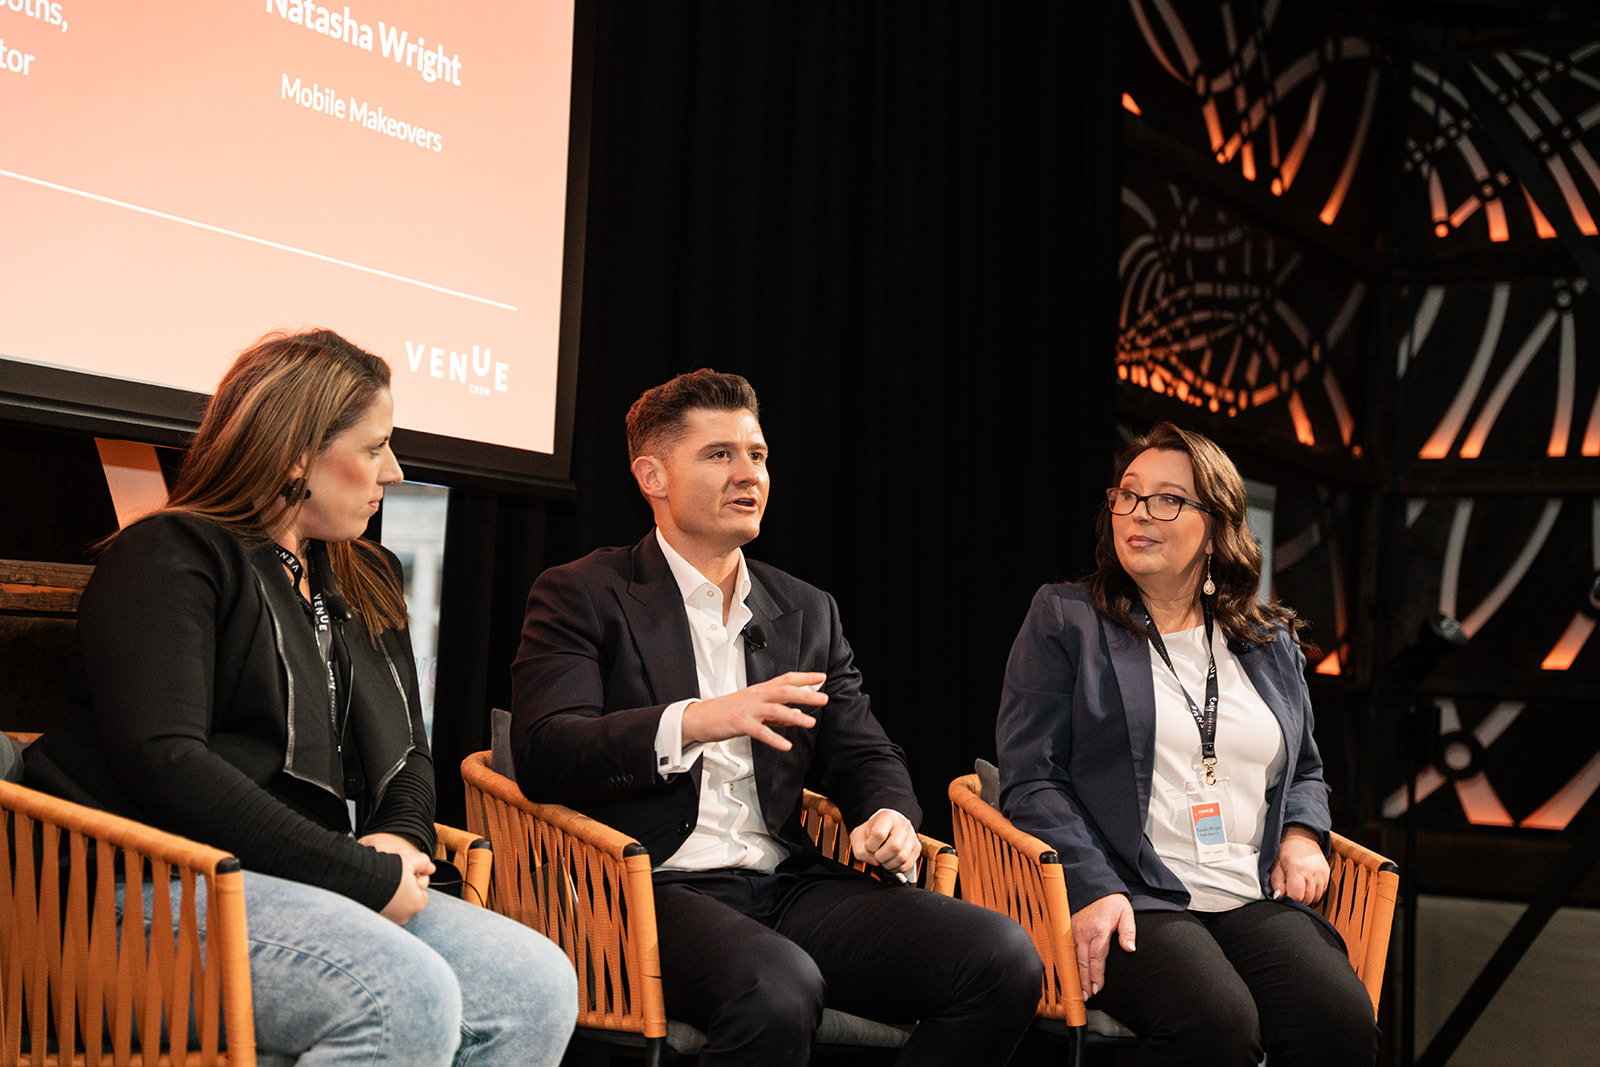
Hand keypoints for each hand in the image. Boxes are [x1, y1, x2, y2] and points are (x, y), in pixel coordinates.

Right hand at [362, 832, 434, 925]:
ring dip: (391, 897)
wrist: (359, 881)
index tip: (405, 874)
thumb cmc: (389, 872)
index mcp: (418, 904)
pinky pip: (383, 912)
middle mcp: (405, 917)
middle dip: (403, 891)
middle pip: (408, 901)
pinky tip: (373, 892)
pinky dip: (380, 904)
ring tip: (382, 885)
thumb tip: (431, 867)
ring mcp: (389, 921)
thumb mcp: (410, 861)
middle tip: (393, 878)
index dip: (415, 881)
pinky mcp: (376, 921)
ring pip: (395, 907)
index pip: (422, 893)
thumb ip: (424, 863)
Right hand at [680, 672, 827, 750]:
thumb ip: (771, 712)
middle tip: (823, 699)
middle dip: (805, 694)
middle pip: (784, 690)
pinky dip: (774, 738)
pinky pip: (760, 731)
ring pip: (775, 708)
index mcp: (759, 690)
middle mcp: (755, 696)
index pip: (785, 679)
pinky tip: (786, 745)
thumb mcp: (750, 708)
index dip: (804, 677)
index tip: (821, 677)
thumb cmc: (724, 712)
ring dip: (794, 715)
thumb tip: (790, 717)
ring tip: (810, 722)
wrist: (698, 718)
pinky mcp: (739, 723)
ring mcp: (747, 709)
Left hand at [848, 809, 921, 876]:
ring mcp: (912, 837)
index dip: (870, 846)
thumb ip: (860, 850)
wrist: (886, 828)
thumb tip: (874, 861)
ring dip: (888, 864)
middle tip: (876, 856)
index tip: (869, 847)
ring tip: (883, 859)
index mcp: (887, 817)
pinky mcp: (916, 848)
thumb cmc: (872, 832)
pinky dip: (895, 868)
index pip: (879, 834)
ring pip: (902, 858)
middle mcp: (902, 825)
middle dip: (881, 857)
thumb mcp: (859, 836)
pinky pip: (906, 865)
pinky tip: (890, 862)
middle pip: (894, 847)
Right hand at [1071, 893, 1135, 998]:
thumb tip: (1130, 948)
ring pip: (1073, 958)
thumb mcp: (1126, 913)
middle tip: (1087, 995)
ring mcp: (1073, 930)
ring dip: (1076, 974)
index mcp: (1098, 928)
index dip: (1096, 974)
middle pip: (1083, 961)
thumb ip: (1129, 932)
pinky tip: (1072, 974)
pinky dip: (1070, 964)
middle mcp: (1083, 931)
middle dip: (1084, 980)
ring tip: (1079, 990)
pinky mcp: (1068, 930)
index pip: (1097, 957)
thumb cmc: (1112, 903)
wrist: (1095, 889)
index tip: (1097, 987)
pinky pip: (1068, 951)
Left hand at [1270, 825, 1328, 903]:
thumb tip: (1277, 897)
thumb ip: (1276, 883)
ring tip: (1298, 887)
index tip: (1284, 895)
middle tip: (1290, 891)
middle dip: (1298, 899)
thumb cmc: (1286, 850)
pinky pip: (1321, 892)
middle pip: (1307, 899)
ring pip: (1316, 897)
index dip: (1289, 899)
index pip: (1297, 896)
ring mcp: (1322, 874)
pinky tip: (1306, 884)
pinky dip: (1313, 893)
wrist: (1301, 837)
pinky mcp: (1327, 875)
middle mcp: (1312, 872)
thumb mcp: (1275, 864)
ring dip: (1306, 897)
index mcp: (1297, 869)